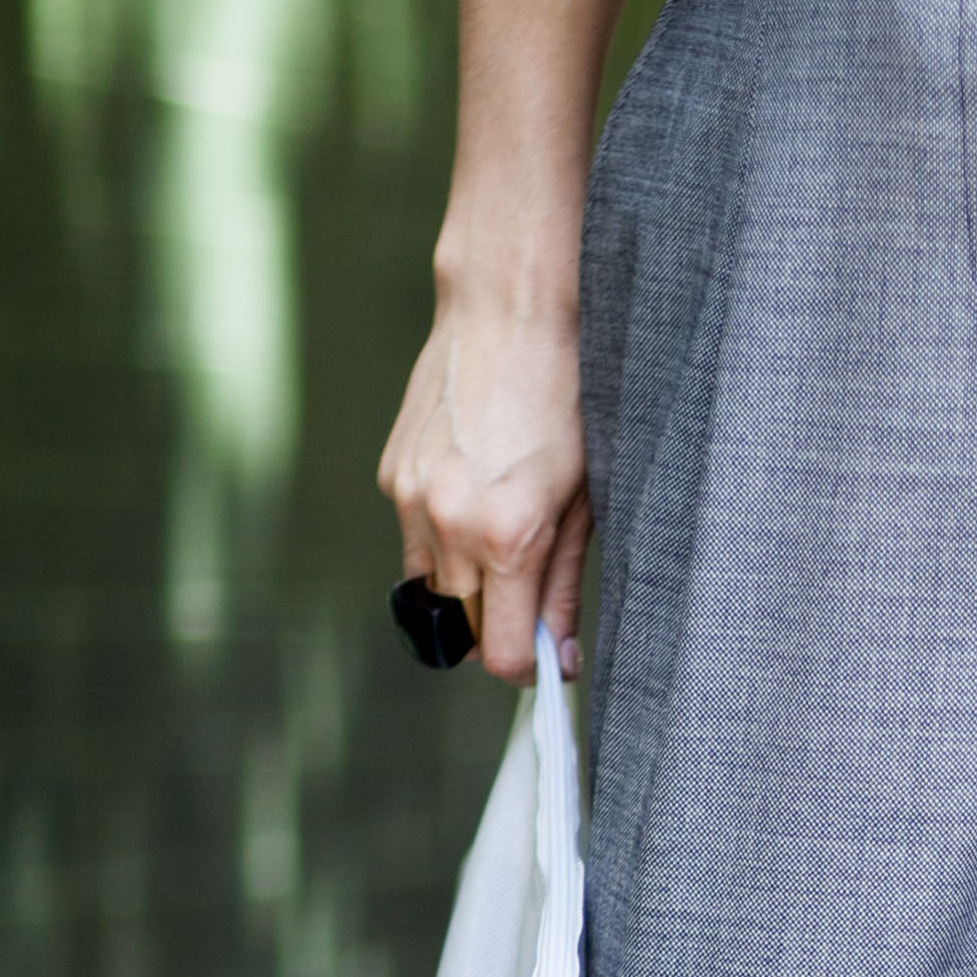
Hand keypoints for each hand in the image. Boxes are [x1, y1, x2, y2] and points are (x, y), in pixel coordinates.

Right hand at [377, 299, 588, 686]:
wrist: (510, 314)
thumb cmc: (566, 399)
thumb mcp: (585, 501)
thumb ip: (564, 587)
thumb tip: (559, 656)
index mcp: (507, 536)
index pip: (497, 653)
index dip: (524, 663)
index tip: (543, 655)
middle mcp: (449, 524)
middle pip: (462, 626)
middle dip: (497, 621)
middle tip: (532, 584)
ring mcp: (411, 498)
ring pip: (432, 586)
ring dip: (467, 581)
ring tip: (504, 526)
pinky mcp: (392, 475)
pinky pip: (414, 538)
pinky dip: (443, 536)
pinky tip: (475, 489)